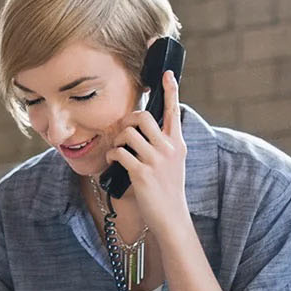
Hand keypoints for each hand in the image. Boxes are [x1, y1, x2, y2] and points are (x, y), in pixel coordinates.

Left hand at [106, 70, 190, 232]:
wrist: (171, 216)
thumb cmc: (168, 188)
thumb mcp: (173, 162)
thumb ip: (163, 143)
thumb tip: (142, 128)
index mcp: (177, 143)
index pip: (174, 111)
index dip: (170, 90)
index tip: (167, 74)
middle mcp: (169, 148)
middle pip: (143, 117)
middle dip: (128, 121)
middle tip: (124, 131)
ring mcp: (156, 160)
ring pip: (129, 134)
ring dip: (118, 140)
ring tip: (119, 149)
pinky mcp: (141, 173)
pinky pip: (119, 153)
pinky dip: (112, 155)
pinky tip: (114, 162)